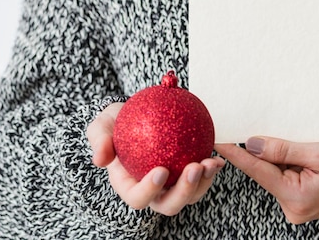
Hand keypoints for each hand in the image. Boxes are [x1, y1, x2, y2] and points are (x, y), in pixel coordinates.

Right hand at [86, 102, 224, 214]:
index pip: (139, 198)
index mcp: (129, 186)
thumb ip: (99, 140)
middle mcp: (153, 191)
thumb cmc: (116, 122)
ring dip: (204, 182)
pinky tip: (219, 157)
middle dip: (184, 192)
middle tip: (194, 168)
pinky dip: (212, 169)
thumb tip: (100, 159)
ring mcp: (173, 184)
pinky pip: (202, 176)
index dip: (150, 190)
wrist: (136, 115)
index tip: (161, 170)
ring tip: (211, 162)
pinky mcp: (188, 172)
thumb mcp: (101, 126)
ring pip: (191, 194)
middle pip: (169, 204)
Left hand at [215, 137, 318, 223]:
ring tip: (303, 148)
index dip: (237, 154)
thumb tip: (253, 144)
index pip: (258, 171)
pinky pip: (284, 178)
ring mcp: (295, 208)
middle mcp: (292, 208)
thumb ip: (284, 149)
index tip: (219, 141)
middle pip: (267, 172)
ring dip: (281, 158)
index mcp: (297, 197)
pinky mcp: (299, 202)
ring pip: (275, 174)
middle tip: (269, 129)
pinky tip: (301, 156)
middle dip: (267, 151)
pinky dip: (287, 165)